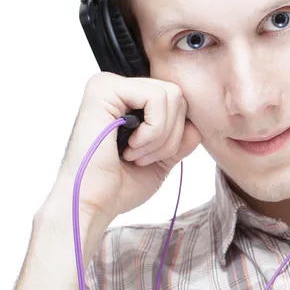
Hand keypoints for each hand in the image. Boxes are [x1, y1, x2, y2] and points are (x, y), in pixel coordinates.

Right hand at [51, 72, 201, 239]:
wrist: (94, 204)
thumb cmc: (119, 186)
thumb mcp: (162, 159)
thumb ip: (182, 139)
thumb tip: (196, 124)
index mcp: (129, 101)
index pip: (178, 102)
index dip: (177, 134)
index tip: (152, 157)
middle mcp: (118, 87)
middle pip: (178, 95)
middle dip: (171, 135)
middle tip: (143, 158)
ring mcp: (109, 84)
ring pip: (172, 94)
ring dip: (161, 135)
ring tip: (135, 154)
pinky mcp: (104, 88)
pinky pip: (156, 97)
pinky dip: (153, 130)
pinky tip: (130, 146)